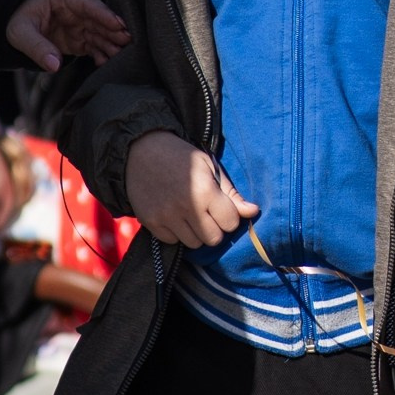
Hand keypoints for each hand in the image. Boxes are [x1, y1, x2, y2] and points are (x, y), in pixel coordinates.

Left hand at [6, 0, 129, 71]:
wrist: (20, 24)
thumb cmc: (20, 19)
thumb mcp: (20, 31)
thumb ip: (36, 46)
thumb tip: (54, 65)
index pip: (86, 2)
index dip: (103, 13)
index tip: (118, 24)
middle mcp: (77, 9)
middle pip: (99, 18)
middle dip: (114, 30)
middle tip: (129, 41)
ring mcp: (81, 24)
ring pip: (102, 33)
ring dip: (112, 44)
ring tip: (123, 56)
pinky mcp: (82, 39)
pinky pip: (96, 46)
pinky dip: (102, 55)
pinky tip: (108, 64)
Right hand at [124, 133, 257, 249]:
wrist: (140, 150)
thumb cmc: (181, 157)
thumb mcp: (209, 167)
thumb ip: (231, 193)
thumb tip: (253, 212)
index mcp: (205, 191)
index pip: (230, 223)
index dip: (229, 216)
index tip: (220, 207)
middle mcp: (186, 207)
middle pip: (213, 239)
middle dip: (214, 228)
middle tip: (206, 213)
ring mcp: (166, 217)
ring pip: (194, 244)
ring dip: (195, 233)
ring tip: (189, 215)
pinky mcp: (151, 223)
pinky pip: (172, 242)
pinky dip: (176, 233)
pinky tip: (172, 216)